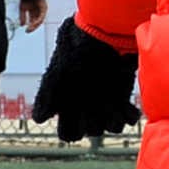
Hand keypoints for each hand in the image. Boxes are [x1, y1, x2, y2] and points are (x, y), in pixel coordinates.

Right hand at [19, 0, 48, 32]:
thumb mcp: (22, 9)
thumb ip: (22, 17)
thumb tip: (22, 24)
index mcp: (33, 11)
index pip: (33, 21)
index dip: (30, 26)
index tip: (27, 30)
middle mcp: (38, 11)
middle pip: (37, 22)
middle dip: (32, 27)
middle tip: (28, 30)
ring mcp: (42, 10)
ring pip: (40, 21)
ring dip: (35, 25)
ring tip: (30, 28)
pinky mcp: (44, 9)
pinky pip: (41, 17)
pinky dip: (37, 21)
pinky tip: (34, 23)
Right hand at [28, 18, 138, 140]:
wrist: (102, 34)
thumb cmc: (75, 54)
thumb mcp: (56, 75)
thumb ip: (45, 98)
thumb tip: (38, 119)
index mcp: (68, 105)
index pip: (68, 134)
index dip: (72, 129)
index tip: (76, 115)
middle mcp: (87, 108)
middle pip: (91, 131)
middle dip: (94, 123)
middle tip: (96, 106)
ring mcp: (106, 104)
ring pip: (111, 128)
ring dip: (113, 121)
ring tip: (113, 107)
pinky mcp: (123, 97)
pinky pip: (128, 118)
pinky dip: (129, 115)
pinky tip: (127, 107)